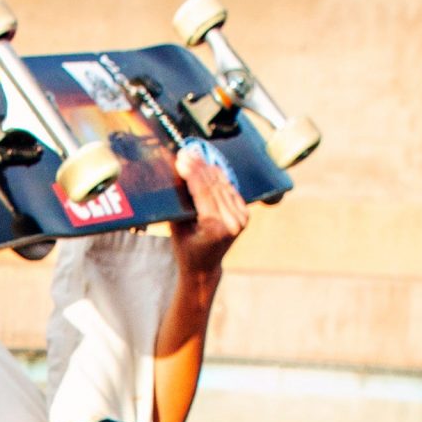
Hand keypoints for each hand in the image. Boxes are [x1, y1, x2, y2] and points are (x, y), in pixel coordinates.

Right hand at [172, 143, 247, 276]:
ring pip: (223, 185)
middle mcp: (232, 222)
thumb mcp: (177, 229)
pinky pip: (230, 190)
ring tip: (194, 155)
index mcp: (215, 228)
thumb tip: (179, 173)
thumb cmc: (186, 251)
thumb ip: (181, 204)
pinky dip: (219, 177)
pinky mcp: (245, 215)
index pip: (203, 191)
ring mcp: (241, 219)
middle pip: (214, 185)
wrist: (205, 269)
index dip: (192, 172)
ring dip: (208, 168)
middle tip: (186, 151)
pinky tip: (208, 166)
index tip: (182, 157)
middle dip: (199, 166)